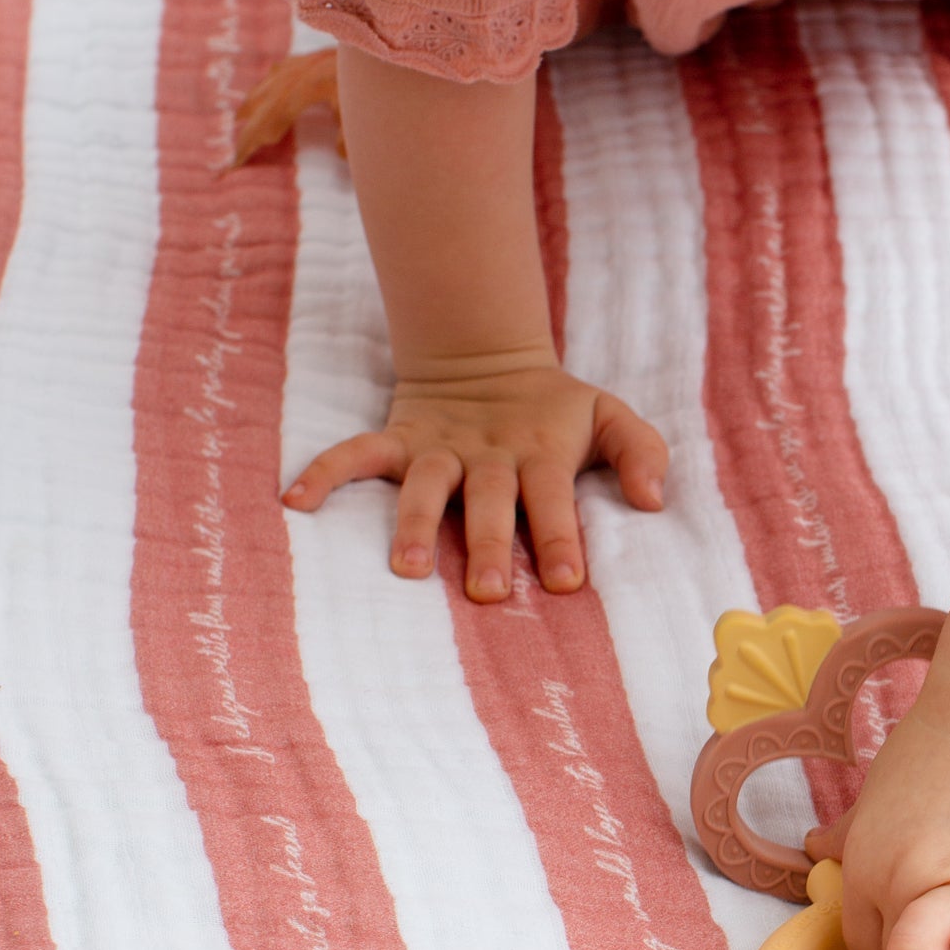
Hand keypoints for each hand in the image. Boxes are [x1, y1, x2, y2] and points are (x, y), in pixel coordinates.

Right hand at [282, 363, 667, 599]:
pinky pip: (355, 452)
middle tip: (490, 592)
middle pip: (488, 500)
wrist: (487, 357)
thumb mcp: (607, 416)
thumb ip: (640, 452)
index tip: (567, 582)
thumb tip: (654, 499)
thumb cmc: (556, 408)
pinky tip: (296, 502)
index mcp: (540, 453)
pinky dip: (325, 472)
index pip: (553, 498)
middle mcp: (488, 453)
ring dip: (412, 524)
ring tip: (405, 570)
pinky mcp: (398, 439)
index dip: (560, 537)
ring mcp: (438, 447)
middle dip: (489, 544)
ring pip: (423, 485)